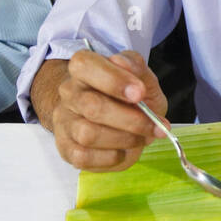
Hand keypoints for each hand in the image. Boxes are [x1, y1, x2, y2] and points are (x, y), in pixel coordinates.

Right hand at [53, 50, 168, 171]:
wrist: (114, 121)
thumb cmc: (127, 97)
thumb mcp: (141, 78)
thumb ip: (136, 67)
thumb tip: (124, 64)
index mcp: (83, 68)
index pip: (85, 66)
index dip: (114, 80)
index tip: (139, 94)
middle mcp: (69, 93)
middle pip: (91, 106)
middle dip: (129, 119)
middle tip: (155, 126)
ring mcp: (65, 122)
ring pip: (88, 134)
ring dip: (124, 140)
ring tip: (142, 138)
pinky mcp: (67, 148)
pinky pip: (84, 156)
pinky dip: (112, 157)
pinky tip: (123, 150)